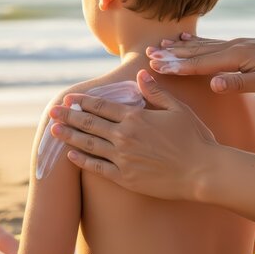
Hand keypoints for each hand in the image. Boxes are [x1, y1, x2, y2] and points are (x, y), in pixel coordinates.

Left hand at [48, 70, 224, 201]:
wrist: (202, 171)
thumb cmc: (194, 138)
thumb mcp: (177, 109)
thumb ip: (155, 92)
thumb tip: (140, 75)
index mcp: (135, 117)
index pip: (102, 106)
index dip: (83, 102)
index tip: (69, 99)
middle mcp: (124, 136)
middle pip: (89, 123)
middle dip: (68, 117)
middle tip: (52, 113)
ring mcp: (122, 158)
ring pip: (88, 144)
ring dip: (69, 136)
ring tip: (53, 131)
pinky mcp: (125, 178)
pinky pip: (97, 168)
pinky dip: (82, 160)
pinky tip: (71, 154)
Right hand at [147, 32, 254, 93]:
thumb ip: (239, 83)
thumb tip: (212, 83)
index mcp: (237, 57)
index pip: (200, 64)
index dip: (176, 66)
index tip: (155, 66)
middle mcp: (234, 47)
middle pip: (196, 52)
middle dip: (171, 54)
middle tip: (148, 55)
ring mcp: (238, 44)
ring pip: (201, 46)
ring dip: (179, 48)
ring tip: (160, 45)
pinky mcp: (243, 45)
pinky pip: (212, 43)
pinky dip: (196, 42)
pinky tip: (187, 40)